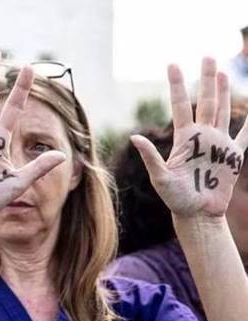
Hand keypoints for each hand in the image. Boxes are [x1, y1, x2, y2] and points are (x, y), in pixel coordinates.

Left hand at [132, 58, 247, 218]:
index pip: (181, 105)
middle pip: (205, 101)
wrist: (196, 214)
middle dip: (207, 79)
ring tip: (222, 72)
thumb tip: (134, 137)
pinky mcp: (233, 157)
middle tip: (208, 56)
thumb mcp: (160, 177)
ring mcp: (218, 144)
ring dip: (223, 92)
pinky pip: (245, 136)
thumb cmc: (175, 198)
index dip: (177, 85)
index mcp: (184, 138)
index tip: (173, 64)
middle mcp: (201, 137)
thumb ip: (151, 156)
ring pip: (222, 111)